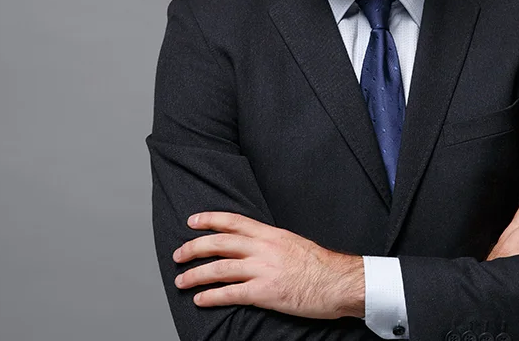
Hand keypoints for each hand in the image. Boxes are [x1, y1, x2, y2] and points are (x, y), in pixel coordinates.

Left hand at [172, 212, 364, 318]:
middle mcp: (263, 248)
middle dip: (194, 248)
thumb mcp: (294, 244)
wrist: (340, 282)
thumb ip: (271, 244)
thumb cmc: (322, 266)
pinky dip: (212, 296)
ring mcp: (263, 270)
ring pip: (220, 268)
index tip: (192, 222)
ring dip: (196, 275)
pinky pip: (231, 293)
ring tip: (181, 281)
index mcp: (271, 234)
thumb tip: (254, 247)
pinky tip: (201, 299)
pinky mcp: (266, 292)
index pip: (233, 221)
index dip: (209, 220)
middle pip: (219, 243)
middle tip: (178, 255)